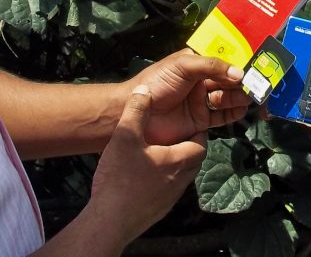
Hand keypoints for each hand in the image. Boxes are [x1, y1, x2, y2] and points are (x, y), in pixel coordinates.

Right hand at [84, 86, 207, 250]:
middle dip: (186, 145)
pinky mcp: (159, 210)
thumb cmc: (121, 177)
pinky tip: (143, 175)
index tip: (185, 120)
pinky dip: (162, 179)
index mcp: (179, 160)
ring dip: (174, 163)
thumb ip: (136, 110)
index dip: (195, 129)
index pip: (200, 142)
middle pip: (194, 159)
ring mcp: (170, 198)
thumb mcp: (126, 136)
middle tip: (171, 134)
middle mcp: (180, 180)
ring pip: (181, 176)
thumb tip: (144, 90)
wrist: (110, 221)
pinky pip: (167, 190)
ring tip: (156, 153)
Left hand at [129, 50, 250, 145]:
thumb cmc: (156, 83)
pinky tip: (242, 110)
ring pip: (228, 97)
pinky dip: (233, 113)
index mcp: (196, 63)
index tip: (256, 65)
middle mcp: (201, 81)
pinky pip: (222, 116)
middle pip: (229, 80)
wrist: (135, 113)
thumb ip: (211, 66)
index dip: (239, 63)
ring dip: (240, 97)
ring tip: (251, 97)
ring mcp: (201, 101)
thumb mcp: (183, 66)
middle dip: (244, 82)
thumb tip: (239, 73)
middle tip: (259, 85)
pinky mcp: (200, 121)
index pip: (223, 60)